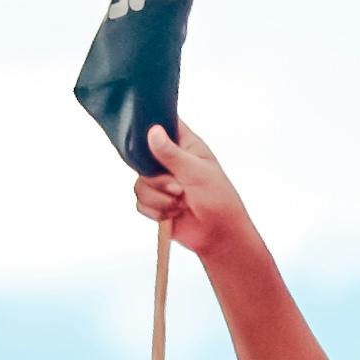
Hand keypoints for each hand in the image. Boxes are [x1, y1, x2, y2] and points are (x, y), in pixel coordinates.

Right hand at [135, 120, 252, 259]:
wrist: (219, 235)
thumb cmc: (219, 200)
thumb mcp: (197, 173)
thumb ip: (172, 154)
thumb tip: (153, 131)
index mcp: (185, 145)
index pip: (164, 123)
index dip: (151, 125)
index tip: (147, 140)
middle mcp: (170, 161)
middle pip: (142, 159)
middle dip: (158, 179)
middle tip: (178, 188)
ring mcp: (162, 182)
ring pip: (140, 183)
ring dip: (159, 198)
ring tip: (180, 203)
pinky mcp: (156, 202)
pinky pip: (141, 202)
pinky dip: (156, 211)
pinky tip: (173, 213)